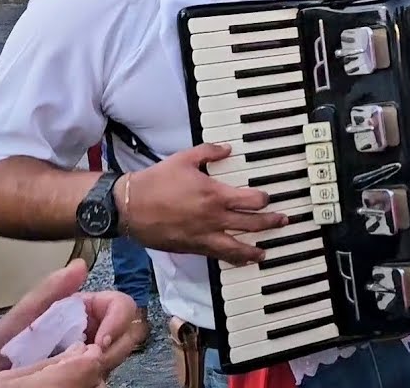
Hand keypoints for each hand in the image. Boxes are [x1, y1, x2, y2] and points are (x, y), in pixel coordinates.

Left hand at [0, 260, 134, 383]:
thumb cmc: (10, 334)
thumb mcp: (28, 309)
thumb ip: (52, 287)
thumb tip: (80, 264)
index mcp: (91, 305)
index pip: (123, 306)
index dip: (118, 323)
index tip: (100, 343)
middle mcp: (100, 323)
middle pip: (131, 329)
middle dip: (115, 346)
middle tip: (89, 360)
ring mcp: (98, 346)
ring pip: (123, 351)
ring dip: (108, 361)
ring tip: (81, 368)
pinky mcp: (93, 366)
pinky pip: (110, 368)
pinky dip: (98, 373)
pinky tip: (78, 376)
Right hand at [122, 144, 285, 264]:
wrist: (128, 206)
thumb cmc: (155, 182)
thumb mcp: (184, 159)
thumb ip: (209, 152)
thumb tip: (227, 148)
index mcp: (215, 195)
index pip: (252, 200)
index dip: (264, 199)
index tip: (267, 198)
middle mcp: (214, 218)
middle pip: (252, 224)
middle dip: (271, 223)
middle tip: (282, 221)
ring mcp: (203, 236)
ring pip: (237, 247)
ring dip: (254, 250)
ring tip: (264, 252)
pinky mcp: (191, 247)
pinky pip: (217, 256)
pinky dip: (231, 258)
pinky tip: (239, 260)